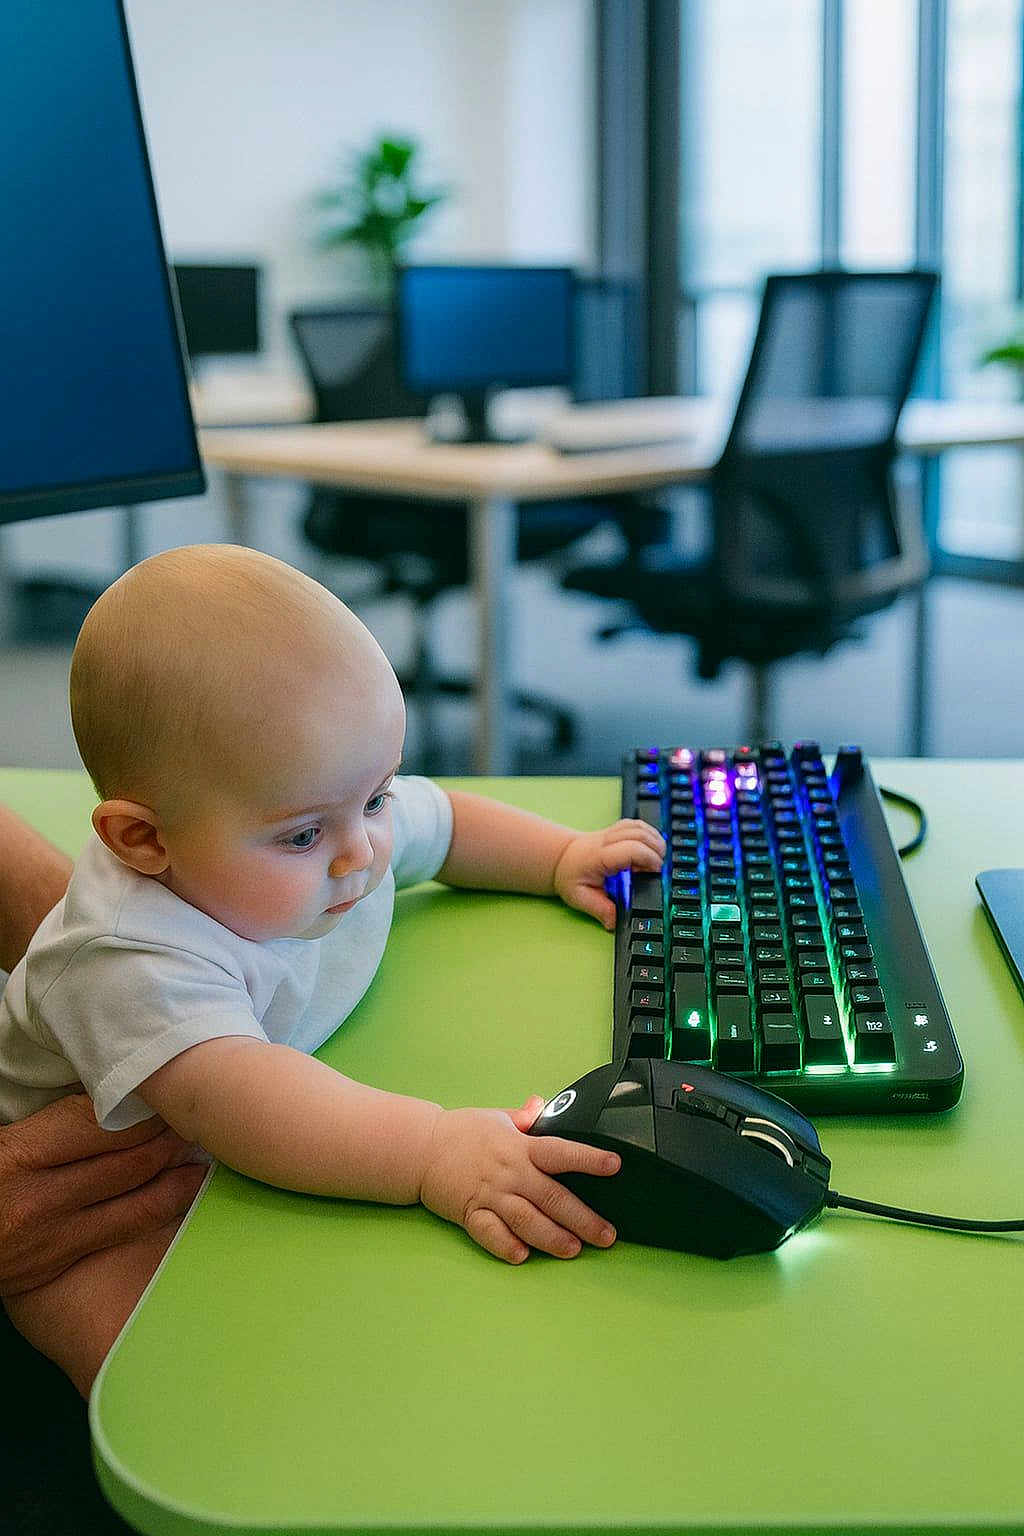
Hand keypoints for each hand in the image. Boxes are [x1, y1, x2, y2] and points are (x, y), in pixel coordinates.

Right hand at [0, 1093, 207, 1297]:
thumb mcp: (5, 1140)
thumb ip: (52, 1122)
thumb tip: (109, 1098)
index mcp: (17, 1156)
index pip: (97, 1122)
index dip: (139, 1105)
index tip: (167, 1089)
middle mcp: (39, 1200)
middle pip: (127, 1159)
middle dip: (169, 1134)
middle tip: (200, 1113)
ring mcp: (52, 1238)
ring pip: (138, 1199)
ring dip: (179, 1170)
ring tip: (205, 1147)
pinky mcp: (59, 1263)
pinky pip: (125, 1230)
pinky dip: (163, 1205)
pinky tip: (187, 1186)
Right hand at [419, 1102, 619, 1263]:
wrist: (421, 1148)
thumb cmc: (461, 1132)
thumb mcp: (497, 1117)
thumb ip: (525, 1117)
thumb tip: (543, 1104)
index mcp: (520, 1148)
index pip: (561, 1152)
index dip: (589, 1158)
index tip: (614, 1165)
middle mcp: (510, 1173)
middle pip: (552, 1197)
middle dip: (582, 1219)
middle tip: (606, 1235)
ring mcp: (491, 1195)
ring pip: (527, 1220)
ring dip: (552, 1237)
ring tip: (573, 1250)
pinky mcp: (471, 1214)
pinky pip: (491, 1233)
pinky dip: (506, 1245)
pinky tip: (522, 1256)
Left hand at [553, 818, 665, 930]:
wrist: (560, 859)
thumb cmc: (570, 876)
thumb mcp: (581, 898)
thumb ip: (600, 910)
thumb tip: (616, 922)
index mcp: (600, 856)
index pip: (632, 849)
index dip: (649, 859)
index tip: (656, 872)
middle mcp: (607, 840)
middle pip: (640, 835)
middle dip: (656, 851)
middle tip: (658, 869)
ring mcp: (612, 832)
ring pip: (640, 827)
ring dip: (655, 840)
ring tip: (658, 859)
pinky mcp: (616, 830)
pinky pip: (638, 825)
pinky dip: (649, 834)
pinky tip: (651, 847)